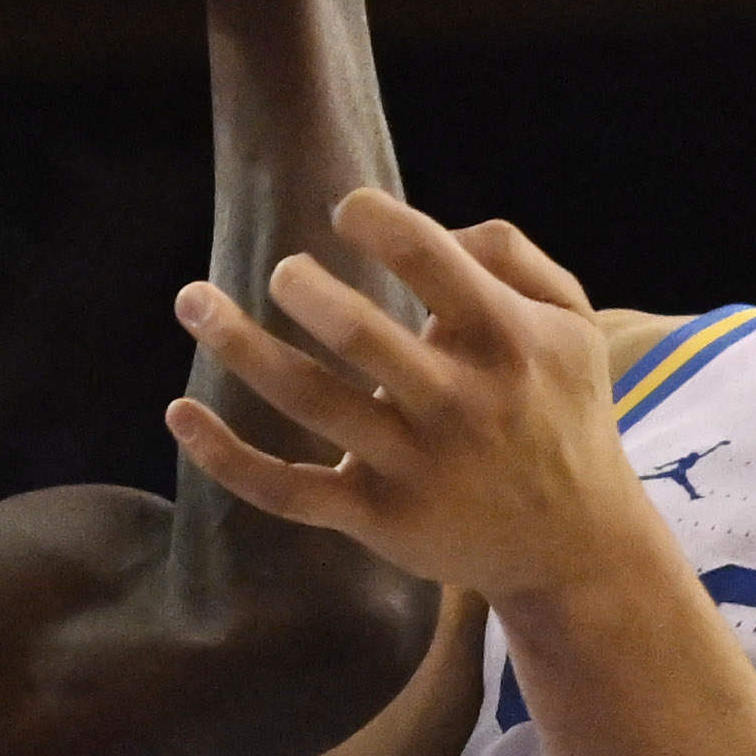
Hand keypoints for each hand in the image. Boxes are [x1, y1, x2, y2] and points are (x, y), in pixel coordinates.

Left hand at [168, 193, 658, 611]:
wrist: (576, 545)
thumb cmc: (561, 413)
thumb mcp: (572, 323)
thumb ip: (509, 256)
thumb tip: (426, 225)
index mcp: (505, 340)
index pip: (431, 259)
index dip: (377, 220)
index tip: (347, 210)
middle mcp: (456, 401)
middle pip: (358, 332)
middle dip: (303, 288)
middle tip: (282, 272)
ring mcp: (413, 465)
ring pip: (310, 400)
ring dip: (240, 347)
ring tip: (193, 301)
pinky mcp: (376, 518)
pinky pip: (286, 489)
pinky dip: (226, 456)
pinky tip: (178, 415)